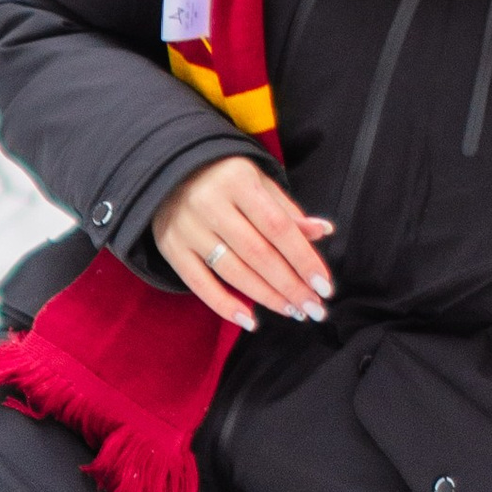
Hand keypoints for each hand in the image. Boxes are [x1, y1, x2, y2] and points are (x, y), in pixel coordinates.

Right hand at [151, 162, 334, 333]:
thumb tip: (323, 232)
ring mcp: (187, 228)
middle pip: (257, 254)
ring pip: (233, 272)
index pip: (278, 227)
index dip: (303, 259)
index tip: (324, 285)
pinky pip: (199, 284)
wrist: (167, 171)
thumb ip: (287, 210)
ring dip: (266, 297)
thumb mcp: (257, 182)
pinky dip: (224, 306)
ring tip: (293, 311)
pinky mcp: (171, 248)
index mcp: (237, 181)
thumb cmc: (223, 178)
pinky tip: (249, 321)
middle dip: (290, 285)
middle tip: (314, 308)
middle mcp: (209, 204)